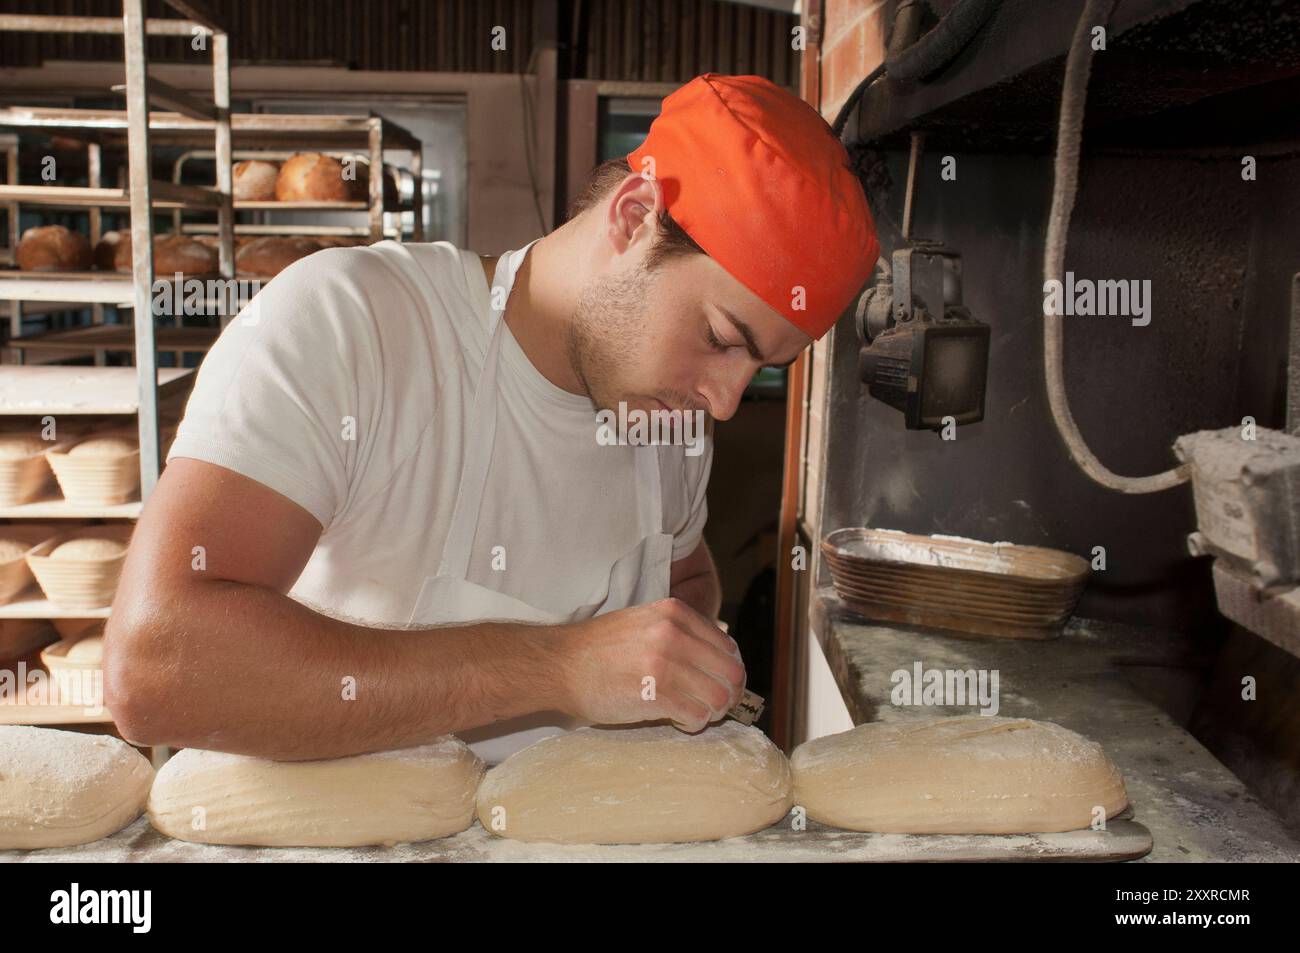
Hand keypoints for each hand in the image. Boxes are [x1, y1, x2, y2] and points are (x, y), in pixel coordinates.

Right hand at [554, 597, 745, 732]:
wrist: (560, 664)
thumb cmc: (600, 649)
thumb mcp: (644, 622)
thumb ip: (679, 633)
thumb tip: (716, 661)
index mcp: (675, 613)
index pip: (727, 647)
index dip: (728, 671)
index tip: (718, 684)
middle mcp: (674, 634)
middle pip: (731, 673)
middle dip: (726, 694)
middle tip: (711, 705)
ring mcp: (666, 663)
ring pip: (718, 698)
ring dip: (710, 712)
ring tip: (692, 713)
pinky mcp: (657, 694)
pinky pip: (697, 715)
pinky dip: (693, 723)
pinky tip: (676, 719)